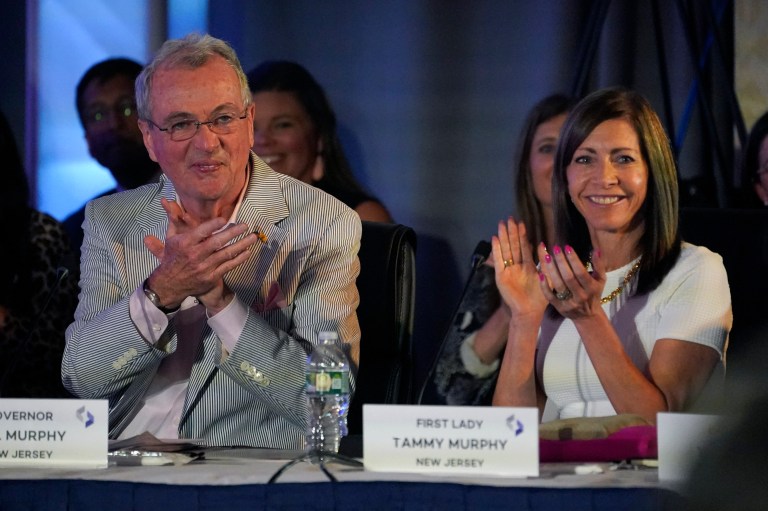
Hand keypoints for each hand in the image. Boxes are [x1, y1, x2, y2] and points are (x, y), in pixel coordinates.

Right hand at [143, 198, 258, 311]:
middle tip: (245, 225)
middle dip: (233, 232)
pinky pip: (228, 266)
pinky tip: (247, 252)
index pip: (202, 231)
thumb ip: (175, 222)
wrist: (170, 284)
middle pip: (217, 242)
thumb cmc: (172, 258)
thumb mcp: (170, 239)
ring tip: (252, 237)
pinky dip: (239, 259)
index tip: (225, 219)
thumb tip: (172, 202)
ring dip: (241, 245)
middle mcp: (195, 255)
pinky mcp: (211, 277)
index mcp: (185, 243)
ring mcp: (204, 267)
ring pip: (226, 254)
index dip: (214, 225)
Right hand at [491, 217, 546, 319]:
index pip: (523, 246)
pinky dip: (497, 250)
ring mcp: (508, 270)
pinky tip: (495, 239)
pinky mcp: (501, 276)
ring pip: (506, 250)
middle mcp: (516, 266)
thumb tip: (543, 244)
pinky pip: (498, 261)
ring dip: (503, 237)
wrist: (529, 311)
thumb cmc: (540, 298)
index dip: (522, 235)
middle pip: (513, 245)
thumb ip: (544, 262)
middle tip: (509, 218)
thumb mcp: (546, 277)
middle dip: (511, 232)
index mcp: (527, 265)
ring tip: (501, 224)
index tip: (520, 222)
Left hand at [537, 244, 605, 318]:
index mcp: (591, 288)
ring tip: (547, 257)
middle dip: (561, 262)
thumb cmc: (594, 293)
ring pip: (559, 285)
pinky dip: (544, 285)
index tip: (567, 247)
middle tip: (555, 249)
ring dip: (551, 270)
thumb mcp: (600, 280)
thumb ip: (599, 265)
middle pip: (568, 278)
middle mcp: (581, 296)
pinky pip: (550, 296)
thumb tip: (595, 250)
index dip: (574, 260)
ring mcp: (569, 303)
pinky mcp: (559, 307)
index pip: (581, 272)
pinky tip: (540, 274)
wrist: (588, 316)